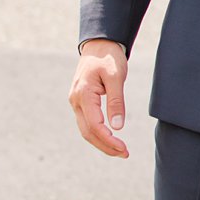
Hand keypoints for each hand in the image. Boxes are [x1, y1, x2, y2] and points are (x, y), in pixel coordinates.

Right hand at [70, 40, 129, 157]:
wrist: (99, 45)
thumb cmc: (109, 58)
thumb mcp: (116, 77)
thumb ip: (116, 102)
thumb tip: (117, 126)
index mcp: (83, 94)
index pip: (94, 125)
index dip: (108, 139)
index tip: (124, 148)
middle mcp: (76, 101)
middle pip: (88, 132)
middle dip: (105, 146)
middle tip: (124, 154)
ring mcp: (76, 102)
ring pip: (86, 130)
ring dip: (101, 142)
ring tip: (119, 150)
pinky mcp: (80, 102)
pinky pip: (87, 123)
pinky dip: (97, 133)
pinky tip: (110, 138)